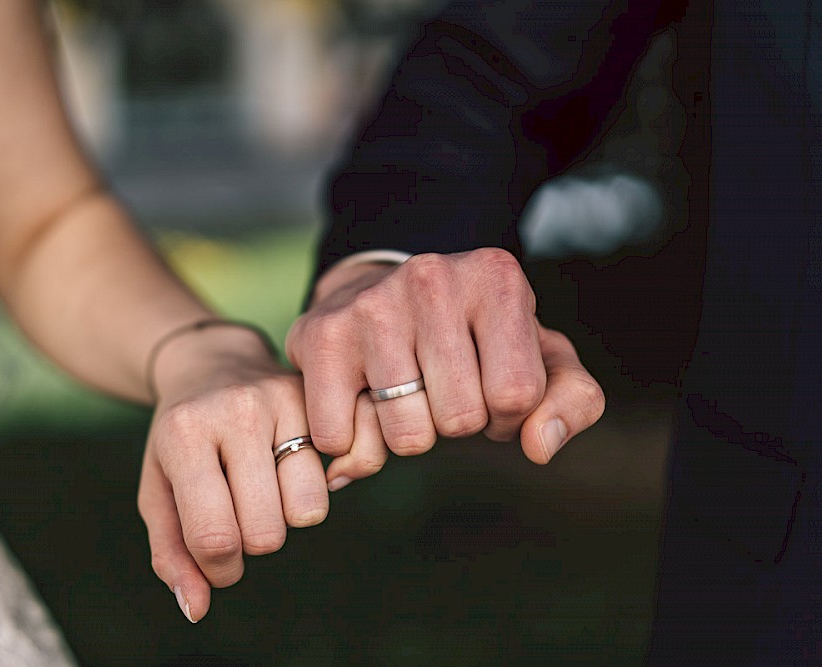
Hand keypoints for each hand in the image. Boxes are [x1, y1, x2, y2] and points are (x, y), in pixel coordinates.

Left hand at [137, 325, 327, 621]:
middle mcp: (236, 412)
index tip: (216, 557)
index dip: (220, 569)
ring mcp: (282, 400)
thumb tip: (196, 609)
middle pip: (267, 532)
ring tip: (265, 491)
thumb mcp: (158, 491)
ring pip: (308, 510)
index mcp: (185, 435)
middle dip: (253, 544)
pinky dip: (319, 488)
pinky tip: (295, 471)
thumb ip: (170, 554)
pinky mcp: (316, 398)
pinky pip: (341, 473)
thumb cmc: (180, 440)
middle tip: (239, 518)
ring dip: (286, 517)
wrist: (211, 362)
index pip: (215, 537)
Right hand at [285, 248, 604, 489]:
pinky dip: (353, 441)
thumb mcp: (539, 357)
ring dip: (408, 433)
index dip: (506, 415)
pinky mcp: (320, 336)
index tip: (489, 389)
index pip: (517, 395)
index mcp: (497, 278)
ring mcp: (371, 305)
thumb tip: (539, 447)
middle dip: (456, 423)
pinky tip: (359, 402)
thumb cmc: (472, 338)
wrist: (376, 294)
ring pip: (406, 435)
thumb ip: (572, 400)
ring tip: (404, 392)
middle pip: (460, 418)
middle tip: (441, 390)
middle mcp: (431, 278)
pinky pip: (343, 436)